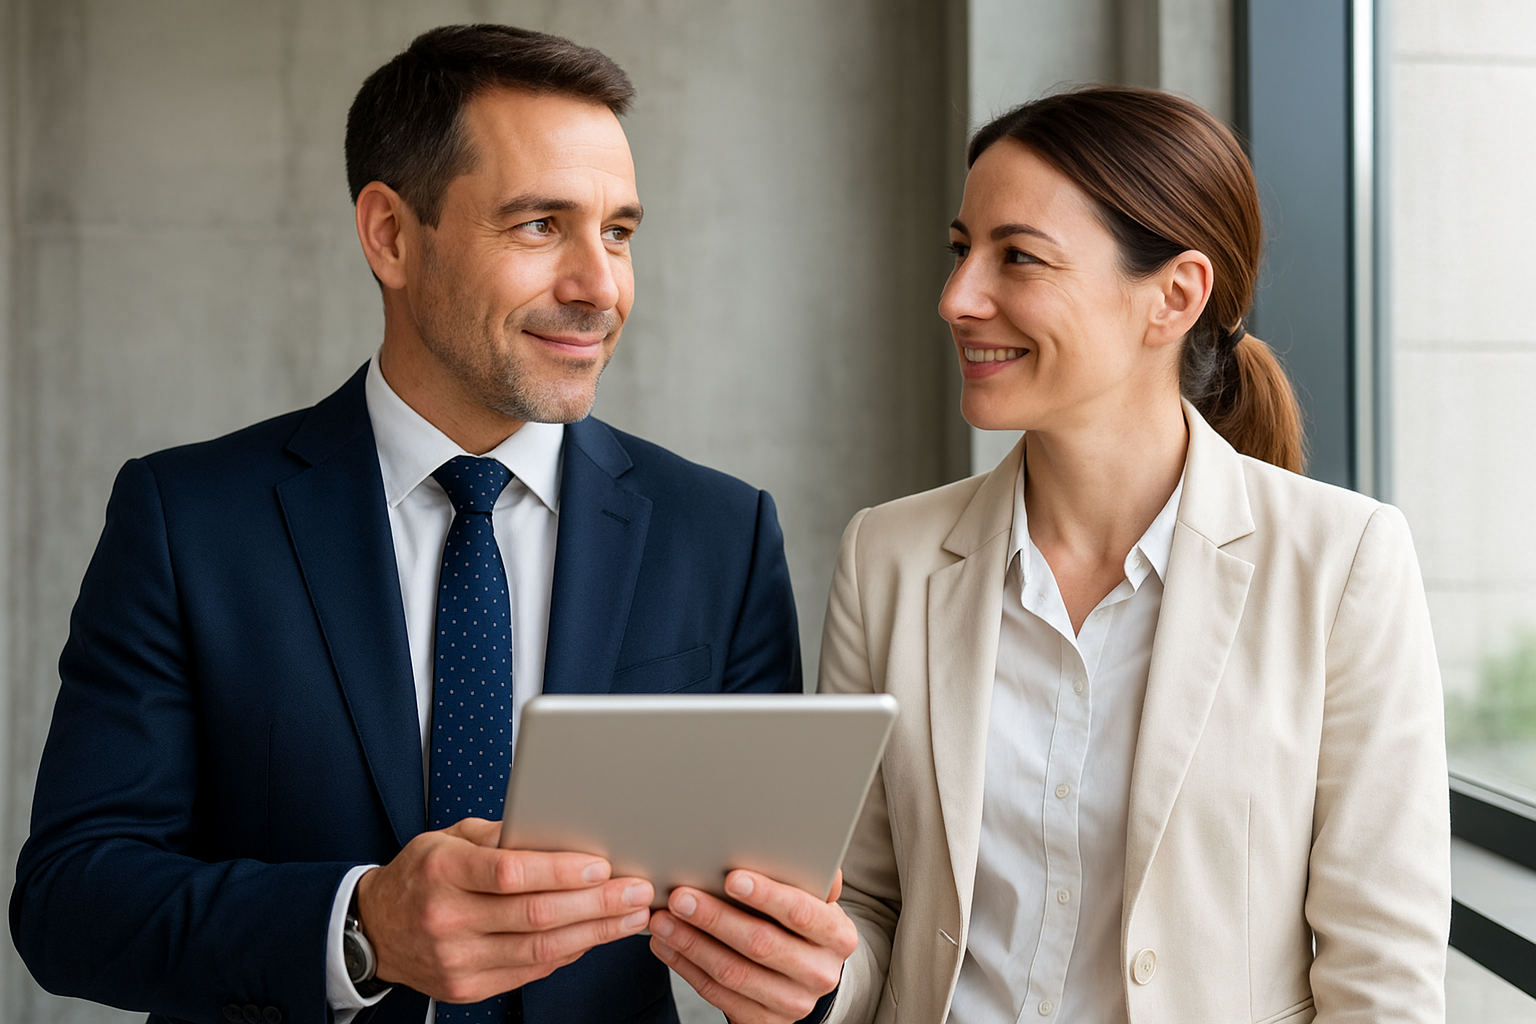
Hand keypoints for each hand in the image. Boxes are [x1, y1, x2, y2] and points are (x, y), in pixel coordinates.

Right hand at [356, 817, 652, 1002]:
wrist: (374, 930)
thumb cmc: (422, 873)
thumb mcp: (451, 838)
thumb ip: (503, 835)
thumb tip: (563, 830)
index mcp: (443, 871)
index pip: (510, 872)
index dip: (562, 870)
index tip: (603, 864)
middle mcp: (447, 918)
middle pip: (535, 914)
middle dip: (596, 904)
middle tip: (636, 892)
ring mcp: (456, 960)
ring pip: (540, 949)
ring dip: (595, 933)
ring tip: (630, 917)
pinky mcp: (466, 988)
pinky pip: (529, 971)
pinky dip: (568, 953)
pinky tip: (595, 937)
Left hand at [648, 869, 856, 1023]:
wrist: (802, 978)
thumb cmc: (799, 924)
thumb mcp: (813, 901)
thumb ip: (808, 876)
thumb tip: (804, 841)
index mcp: (837, 936)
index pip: (802, 912)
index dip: (766, 895)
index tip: (730, 877)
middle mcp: (820, 973)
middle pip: (761, 944)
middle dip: (715, 918)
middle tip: (680, 896)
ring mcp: (793, 1003)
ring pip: (733, 972)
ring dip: (692, 944)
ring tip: (663, 920)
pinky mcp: (763, 1022)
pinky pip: (717, 994)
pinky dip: (686, 967)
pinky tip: (667, 945)